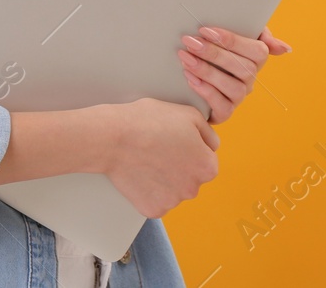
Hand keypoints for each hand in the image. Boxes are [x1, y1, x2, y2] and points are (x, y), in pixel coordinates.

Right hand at [102, 97, 220, 218]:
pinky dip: (148, 190)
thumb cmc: (148, 121)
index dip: (190, 147)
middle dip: (179, 166)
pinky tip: (139, 173)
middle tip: (158, 148)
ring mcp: (173, 202)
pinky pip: (155, 200)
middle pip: (190, 177)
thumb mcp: (188, 114)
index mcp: (207, 167)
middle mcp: (194, 189)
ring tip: (146, 159)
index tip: (173, 140)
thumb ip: (209, 133)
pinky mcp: (153, 210)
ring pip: (173, 190)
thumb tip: (213, 145)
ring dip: (164, 179)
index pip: (205, 159)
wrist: (112, 137)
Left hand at [175, 24, 290, 123]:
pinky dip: (206, 91)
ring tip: (186, 58)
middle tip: (190, 42)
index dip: (232, 41)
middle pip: (243, 69)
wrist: (190, 74)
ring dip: (207, 72)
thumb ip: (260, 34)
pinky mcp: (224, 112)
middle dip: (214, 54)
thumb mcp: (236, 32)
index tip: (205, 30)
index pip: (258, 51)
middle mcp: (250, 79)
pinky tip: (189, 77)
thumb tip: (285, 49)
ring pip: (233, 88)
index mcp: (256, 59)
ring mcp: (238, 97)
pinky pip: (223, 107)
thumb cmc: (216, 46)